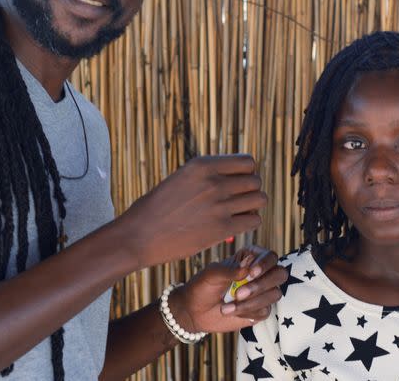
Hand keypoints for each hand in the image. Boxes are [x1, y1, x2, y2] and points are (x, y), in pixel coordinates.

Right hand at [115, 155, 266, 267]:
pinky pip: (254, 221)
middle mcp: (214, 182)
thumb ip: (208, 176)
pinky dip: (249, 223)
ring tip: (239, 213)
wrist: (139, 236)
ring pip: (260, 200)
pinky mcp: (221, 229)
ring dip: (252, 207)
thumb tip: (237, 180)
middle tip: (238, 202)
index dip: (247, 174)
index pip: (247, 162)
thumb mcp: (182, 179)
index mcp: (203, 165)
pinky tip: (236, 226)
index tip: (237, 184)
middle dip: (250, 191)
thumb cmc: (157, 208)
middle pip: (255, 181)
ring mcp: (219, 205)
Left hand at [168, 246, 287, 333]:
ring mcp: (262, 293)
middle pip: (279, 274)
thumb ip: (232, 270)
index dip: (265, 264)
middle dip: (261, 284)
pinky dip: (247, 311)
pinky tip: (231, 311)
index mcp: (250, 259)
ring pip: (274, 294)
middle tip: (239, 293)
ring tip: (227, 307)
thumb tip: (249, 267)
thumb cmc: (203, 286)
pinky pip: (265, 310)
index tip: (251, 273)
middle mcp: (260, 274)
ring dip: (251, 301)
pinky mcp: (260, 310)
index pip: (270, 257)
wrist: (194, 311)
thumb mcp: (213, 274)